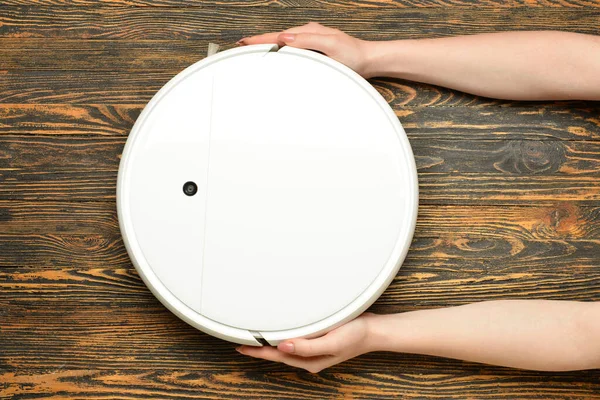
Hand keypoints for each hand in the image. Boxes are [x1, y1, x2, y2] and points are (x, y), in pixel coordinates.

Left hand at [236, 312, 376, 372]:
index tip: (242, 347)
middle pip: (279, 354)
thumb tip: (283, 347)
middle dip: (260, 350)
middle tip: (242, 343)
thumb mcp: (330, 341)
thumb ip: (307, 346)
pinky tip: (280, 333)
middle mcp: (310, 358)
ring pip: (286, 349)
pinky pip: (295, 341)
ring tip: (255, 339)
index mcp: (311, 360)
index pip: (278, 355)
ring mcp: (314, 351)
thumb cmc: (355, 335)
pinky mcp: (318, 341)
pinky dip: (283, 338)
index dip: (259, 351)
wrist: (373, 330)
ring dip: (270, 344)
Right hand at [237, 22, 372, 77]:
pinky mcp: (315, 51)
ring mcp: (312, 42)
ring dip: (268, 45)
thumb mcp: (330, 46)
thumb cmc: (354, 55)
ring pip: (284, 43)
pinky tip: (277, 55)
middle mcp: (308, 35)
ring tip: (253, 49)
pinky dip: (281, 51)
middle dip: (259, 41)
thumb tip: (285, 39)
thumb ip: (308, 41)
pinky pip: (293, 50)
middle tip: (241, 46)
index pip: (279, 35)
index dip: (260, 39)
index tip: (244, 42)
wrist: (369, 61)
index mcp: (309, 32)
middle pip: (278, 37)